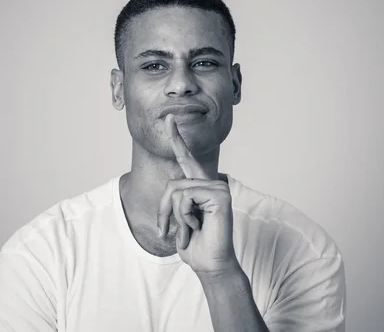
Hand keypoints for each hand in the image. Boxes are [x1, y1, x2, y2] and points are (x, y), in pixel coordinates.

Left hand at [157, 114, 237, 274]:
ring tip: (188, 231)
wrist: (209, 264)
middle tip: (166, 231)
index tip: (169, 119)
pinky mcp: (220, 195)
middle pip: (171, 184)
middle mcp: (211, 183)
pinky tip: (197, 227)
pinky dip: (184, 217)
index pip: (187, 159)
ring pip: (176, 191)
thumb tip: (172, 188)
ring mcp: (218, 187)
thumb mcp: (177, 219)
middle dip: (162, 211)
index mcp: (200, 186)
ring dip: (174, 217)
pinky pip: (186, 197)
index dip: (177, 139)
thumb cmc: (195, 244)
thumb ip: (175, 200)